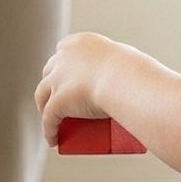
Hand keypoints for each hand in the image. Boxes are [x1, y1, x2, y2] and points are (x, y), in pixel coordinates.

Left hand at [34, 32, 125, 147]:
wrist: (124, 81)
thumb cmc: (133, 71)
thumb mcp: (128, 59)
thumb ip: (129, 65)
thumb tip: (139, 78)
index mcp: (79, 42)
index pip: (63, 49)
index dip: (63, 63)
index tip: (72, 75)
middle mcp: (63, 57)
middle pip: (50, 70)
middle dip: (51, 83)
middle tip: (64, 98)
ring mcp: (57, 79)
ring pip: (42, 93)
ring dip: (44, 106)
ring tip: (54, 119)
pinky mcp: (56, 102)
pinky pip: (47, 119)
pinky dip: (48, 130)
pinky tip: (52, 139)